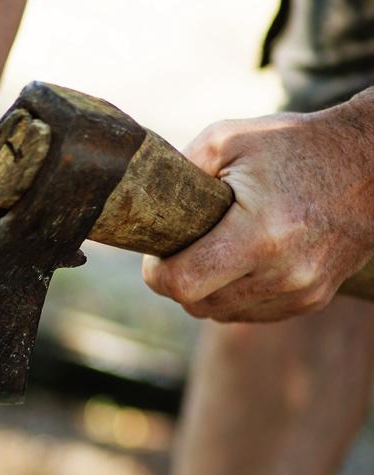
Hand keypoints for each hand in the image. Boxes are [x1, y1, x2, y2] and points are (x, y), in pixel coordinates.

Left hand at [142, 96, 373, 321]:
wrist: (373, 161)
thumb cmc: (295, 146)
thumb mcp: (230, 139)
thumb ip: (181, 170)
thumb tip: (144, 201)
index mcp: (260, 234)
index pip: (181, 283)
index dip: (157, 271)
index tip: (160, 249)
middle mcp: (284, 272)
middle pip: (195, 303)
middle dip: (179, 278)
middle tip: (186, 245)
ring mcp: (301, 291)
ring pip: (220, 313)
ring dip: (207, 289)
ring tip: (218, 248)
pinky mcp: (312, 300)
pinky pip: (250, 314)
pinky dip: (236, 294)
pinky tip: (244, 261)